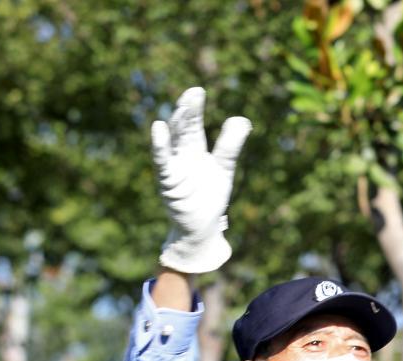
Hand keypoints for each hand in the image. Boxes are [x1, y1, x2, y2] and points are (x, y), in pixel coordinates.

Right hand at [151, 87, 251, 273]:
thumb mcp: (224, 168)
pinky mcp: (169, 183)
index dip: (194, 108)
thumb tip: (242, 119)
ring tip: (184, 107)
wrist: (201, 228)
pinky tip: (159, 129)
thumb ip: (231, 145)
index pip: (193, 124)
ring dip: (177, 124)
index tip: (198, 90)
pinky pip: (163, 162)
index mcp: (194, 150)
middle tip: (194, 93)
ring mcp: (173, 168)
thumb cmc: (209, 196)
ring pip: (173, 142)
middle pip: (183, 129)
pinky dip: (160, 146)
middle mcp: (181, 155)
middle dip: (188, 111)